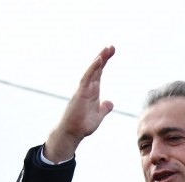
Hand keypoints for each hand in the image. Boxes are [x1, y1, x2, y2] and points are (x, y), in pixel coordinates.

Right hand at [43, 46, 115, 162]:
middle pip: (96, 69)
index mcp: (92, 91)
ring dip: (99, 60)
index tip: (111, 52)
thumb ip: (104, 108)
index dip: (104, 62)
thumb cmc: (82, 124)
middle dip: (103, 57)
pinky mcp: (80, 93)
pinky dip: (93, 69)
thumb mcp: (98, 115)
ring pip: (92, 71)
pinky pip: (87, 78)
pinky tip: (99, 60)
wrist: (72, 132)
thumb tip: (110, 102)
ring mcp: (83, 89)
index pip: (99, 73)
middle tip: (111, 46)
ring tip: (107, 50)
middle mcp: (87, 87)